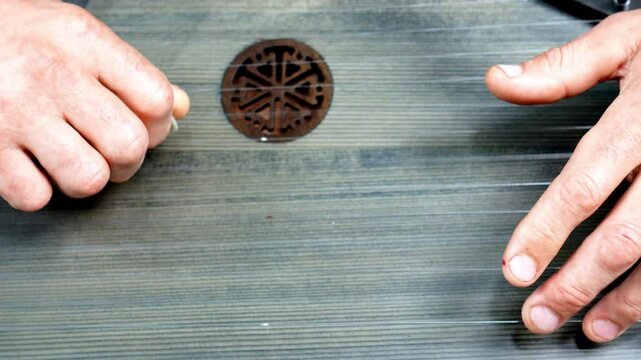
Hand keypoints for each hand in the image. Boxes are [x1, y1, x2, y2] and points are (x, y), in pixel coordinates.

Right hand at [0, 0, 189, 210]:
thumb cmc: (16, 38)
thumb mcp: (77, 35)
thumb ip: (131, 71)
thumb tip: (180, 108)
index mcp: (83, 41)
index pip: (156, 99)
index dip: (159, 125)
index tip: (144, 127)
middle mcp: (52, 74)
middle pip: (129, 145)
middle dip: (129, 161)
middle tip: (111, 152)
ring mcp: (17, 111)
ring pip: (88, 178)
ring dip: (88, 179)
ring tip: (74, 160)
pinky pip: (34, 195)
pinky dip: (38, 190)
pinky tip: (33, 166)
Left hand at [485, 10, 640, 341]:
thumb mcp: (629, 39)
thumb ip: (564, 67)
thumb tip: (502, 81)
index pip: (582, 185)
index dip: (545, 232)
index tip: (516, 267)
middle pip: (622, 237)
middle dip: (577, 285)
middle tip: (540, 315)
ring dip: (626, 303)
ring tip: (589, 328)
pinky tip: (640, 307)